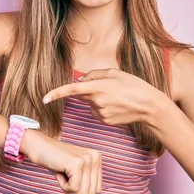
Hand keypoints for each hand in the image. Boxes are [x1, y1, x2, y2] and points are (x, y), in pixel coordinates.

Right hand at [21, 130, 101, 193]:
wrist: (39, 147)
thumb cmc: (56, 163)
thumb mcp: (72, 178)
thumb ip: (83, 193)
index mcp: (97, 159)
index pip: (97, 189)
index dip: (80, 187)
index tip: (70, 173)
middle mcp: (95, 157)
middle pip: (91, 192)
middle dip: (75, 188)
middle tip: (65, 172)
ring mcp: (87, 159)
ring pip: (83, 192)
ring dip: (68, 187)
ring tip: (62, 171)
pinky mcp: (77, 164)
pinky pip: (73, 189)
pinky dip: (63, 185)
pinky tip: (59, 171)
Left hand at [43, 68, 167, 125]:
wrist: (149, 106)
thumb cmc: (134, 85)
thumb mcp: (115, 73)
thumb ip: (94, 74)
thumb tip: (81, 81)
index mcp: (98, 87)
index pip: (71, 90)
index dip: (56, 93)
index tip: (44, 98)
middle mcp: (97, 102)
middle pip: (82, 95)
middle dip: (88, 90)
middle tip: (109, 87)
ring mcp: (100, 114)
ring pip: (90, 104)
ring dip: (98, 99)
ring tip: (117, 96)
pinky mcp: (105, 121)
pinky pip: (97, 112)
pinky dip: (103, 107)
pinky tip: (117, 105)